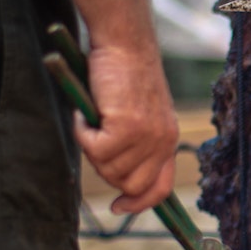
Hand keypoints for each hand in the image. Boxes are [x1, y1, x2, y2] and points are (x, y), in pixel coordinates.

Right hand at [75, 43, 178, 214]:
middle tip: (94, 140)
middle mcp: (163, 141)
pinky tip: (86, 111)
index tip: (118, 207)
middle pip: (129, 184)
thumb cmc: (124, 73)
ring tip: (92, 116)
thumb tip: (115, 175)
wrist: (124, 42)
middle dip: (105, 169)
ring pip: (107, 167)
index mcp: (168, 139)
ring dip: (90, 145)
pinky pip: (94, 148)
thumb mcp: (137, 113)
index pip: (161, 187)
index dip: (139, 202)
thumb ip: (134, 143)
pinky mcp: (126, 127)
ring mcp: (146, 136)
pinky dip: (82, 132)